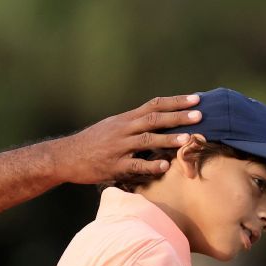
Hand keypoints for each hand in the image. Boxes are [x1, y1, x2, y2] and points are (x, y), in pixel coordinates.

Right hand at [53, 94, 201, 183]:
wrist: (66, 156)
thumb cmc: (93, 142)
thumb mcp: (112, 126)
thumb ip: (135, 123)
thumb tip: (160, 118)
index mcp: (125, 119)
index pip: (154, 105)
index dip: (176, 102)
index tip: (196, 99)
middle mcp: (123, 130)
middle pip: (154, 120)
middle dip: (177, 117)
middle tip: (199, 115)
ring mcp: (119, 148)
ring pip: (146, 140)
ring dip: (168, 139)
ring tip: (187, 139)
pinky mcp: (114, 166)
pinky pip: (135, 165)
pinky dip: (150, 165)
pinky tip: (164, 166)